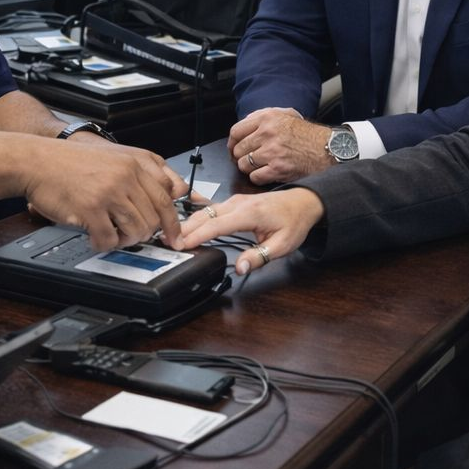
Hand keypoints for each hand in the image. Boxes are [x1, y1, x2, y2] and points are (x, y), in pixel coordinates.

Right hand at [23, 139, 187, 248]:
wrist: (36, 161)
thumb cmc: (70, 162)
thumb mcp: (113, 156)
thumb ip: (139, 173)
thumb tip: (168, 193)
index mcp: (135, 161)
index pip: (168, 195)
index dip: (173, 221)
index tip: (174, 235)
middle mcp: (126, 174)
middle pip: (155, 217)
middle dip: (146, 234)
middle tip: (132, 236)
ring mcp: (110, 192)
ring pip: (137, 230)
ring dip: (126, 240)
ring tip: (112, 235)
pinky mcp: (91, 208)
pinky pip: (110, 239)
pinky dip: (104, 244)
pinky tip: (95, 238)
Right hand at [174, 188, 323, 273]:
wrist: (302, 203)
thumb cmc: (293, 222)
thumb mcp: (281, 245)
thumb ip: (258, 257)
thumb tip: (240, 267)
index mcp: (249, 213)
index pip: (216, 225)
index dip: (197, 235)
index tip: (181, 245)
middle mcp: (238, 204)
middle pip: (205, 216)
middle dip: (184, 228)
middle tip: (166, 241)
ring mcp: (234, 201)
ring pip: (205, 211)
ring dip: (188, 223)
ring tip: (171, 235)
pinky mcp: (233, 202)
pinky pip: (211, 208)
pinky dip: (197, 216)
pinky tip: (185, 220)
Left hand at [227, 107, 333, 184]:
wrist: (327, 149)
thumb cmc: (307, 134)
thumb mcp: (286, 114)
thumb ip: (263, 115)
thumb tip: (245, 121)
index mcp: (267, 118)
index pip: (236, 131)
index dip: (232, 142)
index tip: (234, 148)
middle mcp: (268, 134)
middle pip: (238, 149)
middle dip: (239, 156)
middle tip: (246, 159)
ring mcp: (272, 152)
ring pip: (244, 164)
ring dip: (248, 168)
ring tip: (259, 166)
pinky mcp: (278, 169)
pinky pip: (255, 177)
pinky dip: (257, 178)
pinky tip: (266, 173)